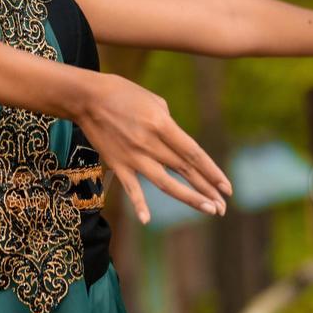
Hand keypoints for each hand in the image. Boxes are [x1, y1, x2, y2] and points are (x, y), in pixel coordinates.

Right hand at [76, 72, 232, 223]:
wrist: (86, 98)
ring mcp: (133, 156)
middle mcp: (150, 143)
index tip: (226, 187)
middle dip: (207, 189)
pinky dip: (138, 204)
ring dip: (189, 198)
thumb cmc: (121, 92)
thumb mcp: (153, 99)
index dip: (212, 171)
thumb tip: (176, 141)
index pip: (193, 153)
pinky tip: (147, 220)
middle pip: (184, 170)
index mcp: (161, 124)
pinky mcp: (117, 163)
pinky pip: (130, 187)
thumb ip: (168, 122)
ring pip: (165, 183)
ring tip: (209, 210)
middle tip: (223, 207)